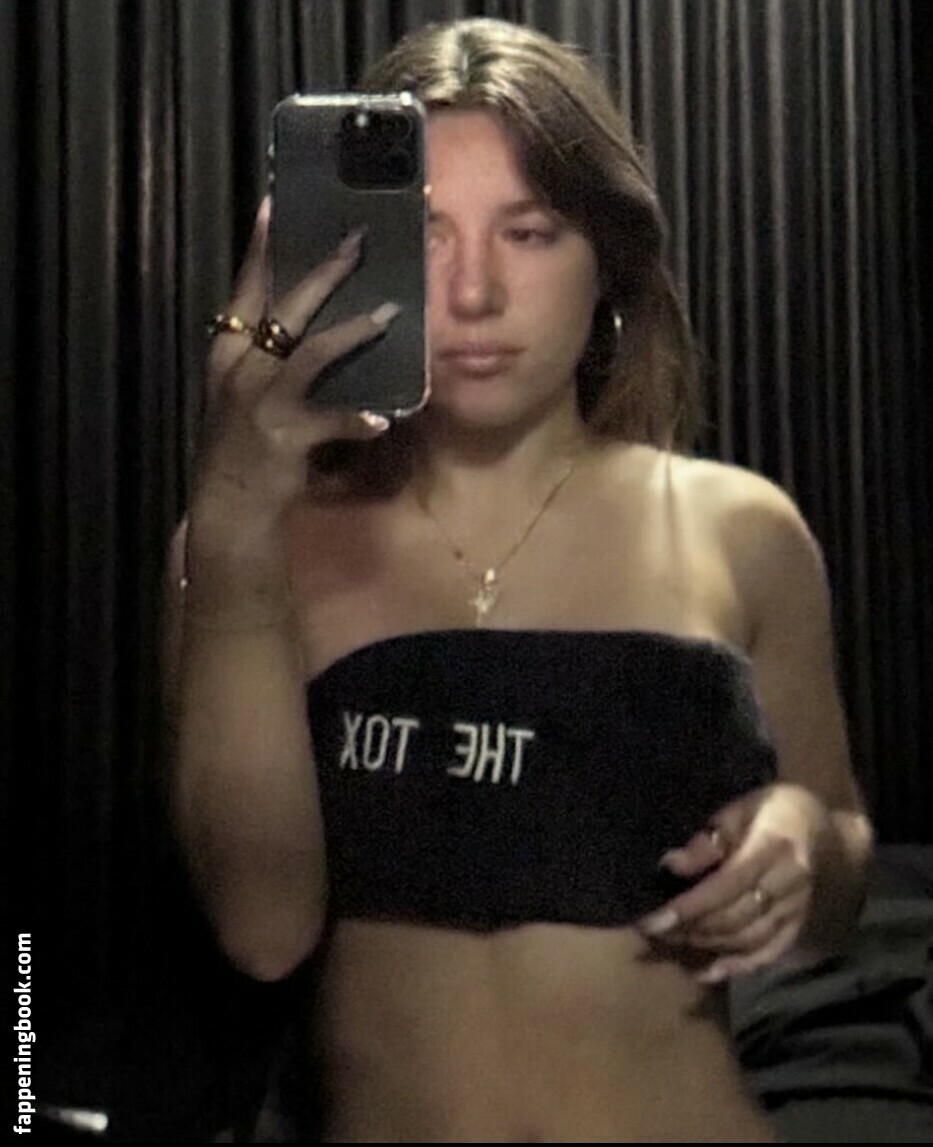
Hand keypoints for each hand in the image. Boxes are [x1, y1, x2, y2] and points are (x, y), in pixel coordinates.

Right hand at [193, 198, 398, 528]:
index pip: (245, 288)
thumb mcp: (243, 391)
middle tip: (357, 243)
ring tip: (390, 316)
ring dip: (353, 333)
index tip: (277, 203)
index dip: (261, 246)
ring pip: (312, 353)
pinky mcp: (284, 437)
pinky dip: (357, 419)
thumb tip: (305, 317)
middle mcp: (240, 368)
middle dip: (323, 273)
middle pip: (284, 307)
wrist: (227, 505)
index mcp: (228, 351)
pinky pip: (331, 421)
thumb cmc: (243, 445)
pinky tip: (382, 420)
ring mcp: (261, 403)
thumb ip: (267, 354)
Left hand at [636, 783, 831, 982]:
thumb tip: (672, 865)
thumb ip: (710, 838)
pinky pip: (768, 954)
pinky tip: (706, 971)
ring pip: (748, 939)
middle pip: (735, 917)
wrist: (826, 830)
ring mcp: (797, 909)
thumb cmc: (776, 809)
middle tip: (653, 932)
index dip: (689, 907)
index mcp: (773, 847)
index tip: (654, 920)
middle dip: (690, 929)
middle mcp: (789, 883)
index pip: (726, 886)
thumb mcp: (742, 807)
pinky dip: (736, 966)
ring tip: (671, 942)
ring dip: (707, 945)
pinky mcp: (799, 926)